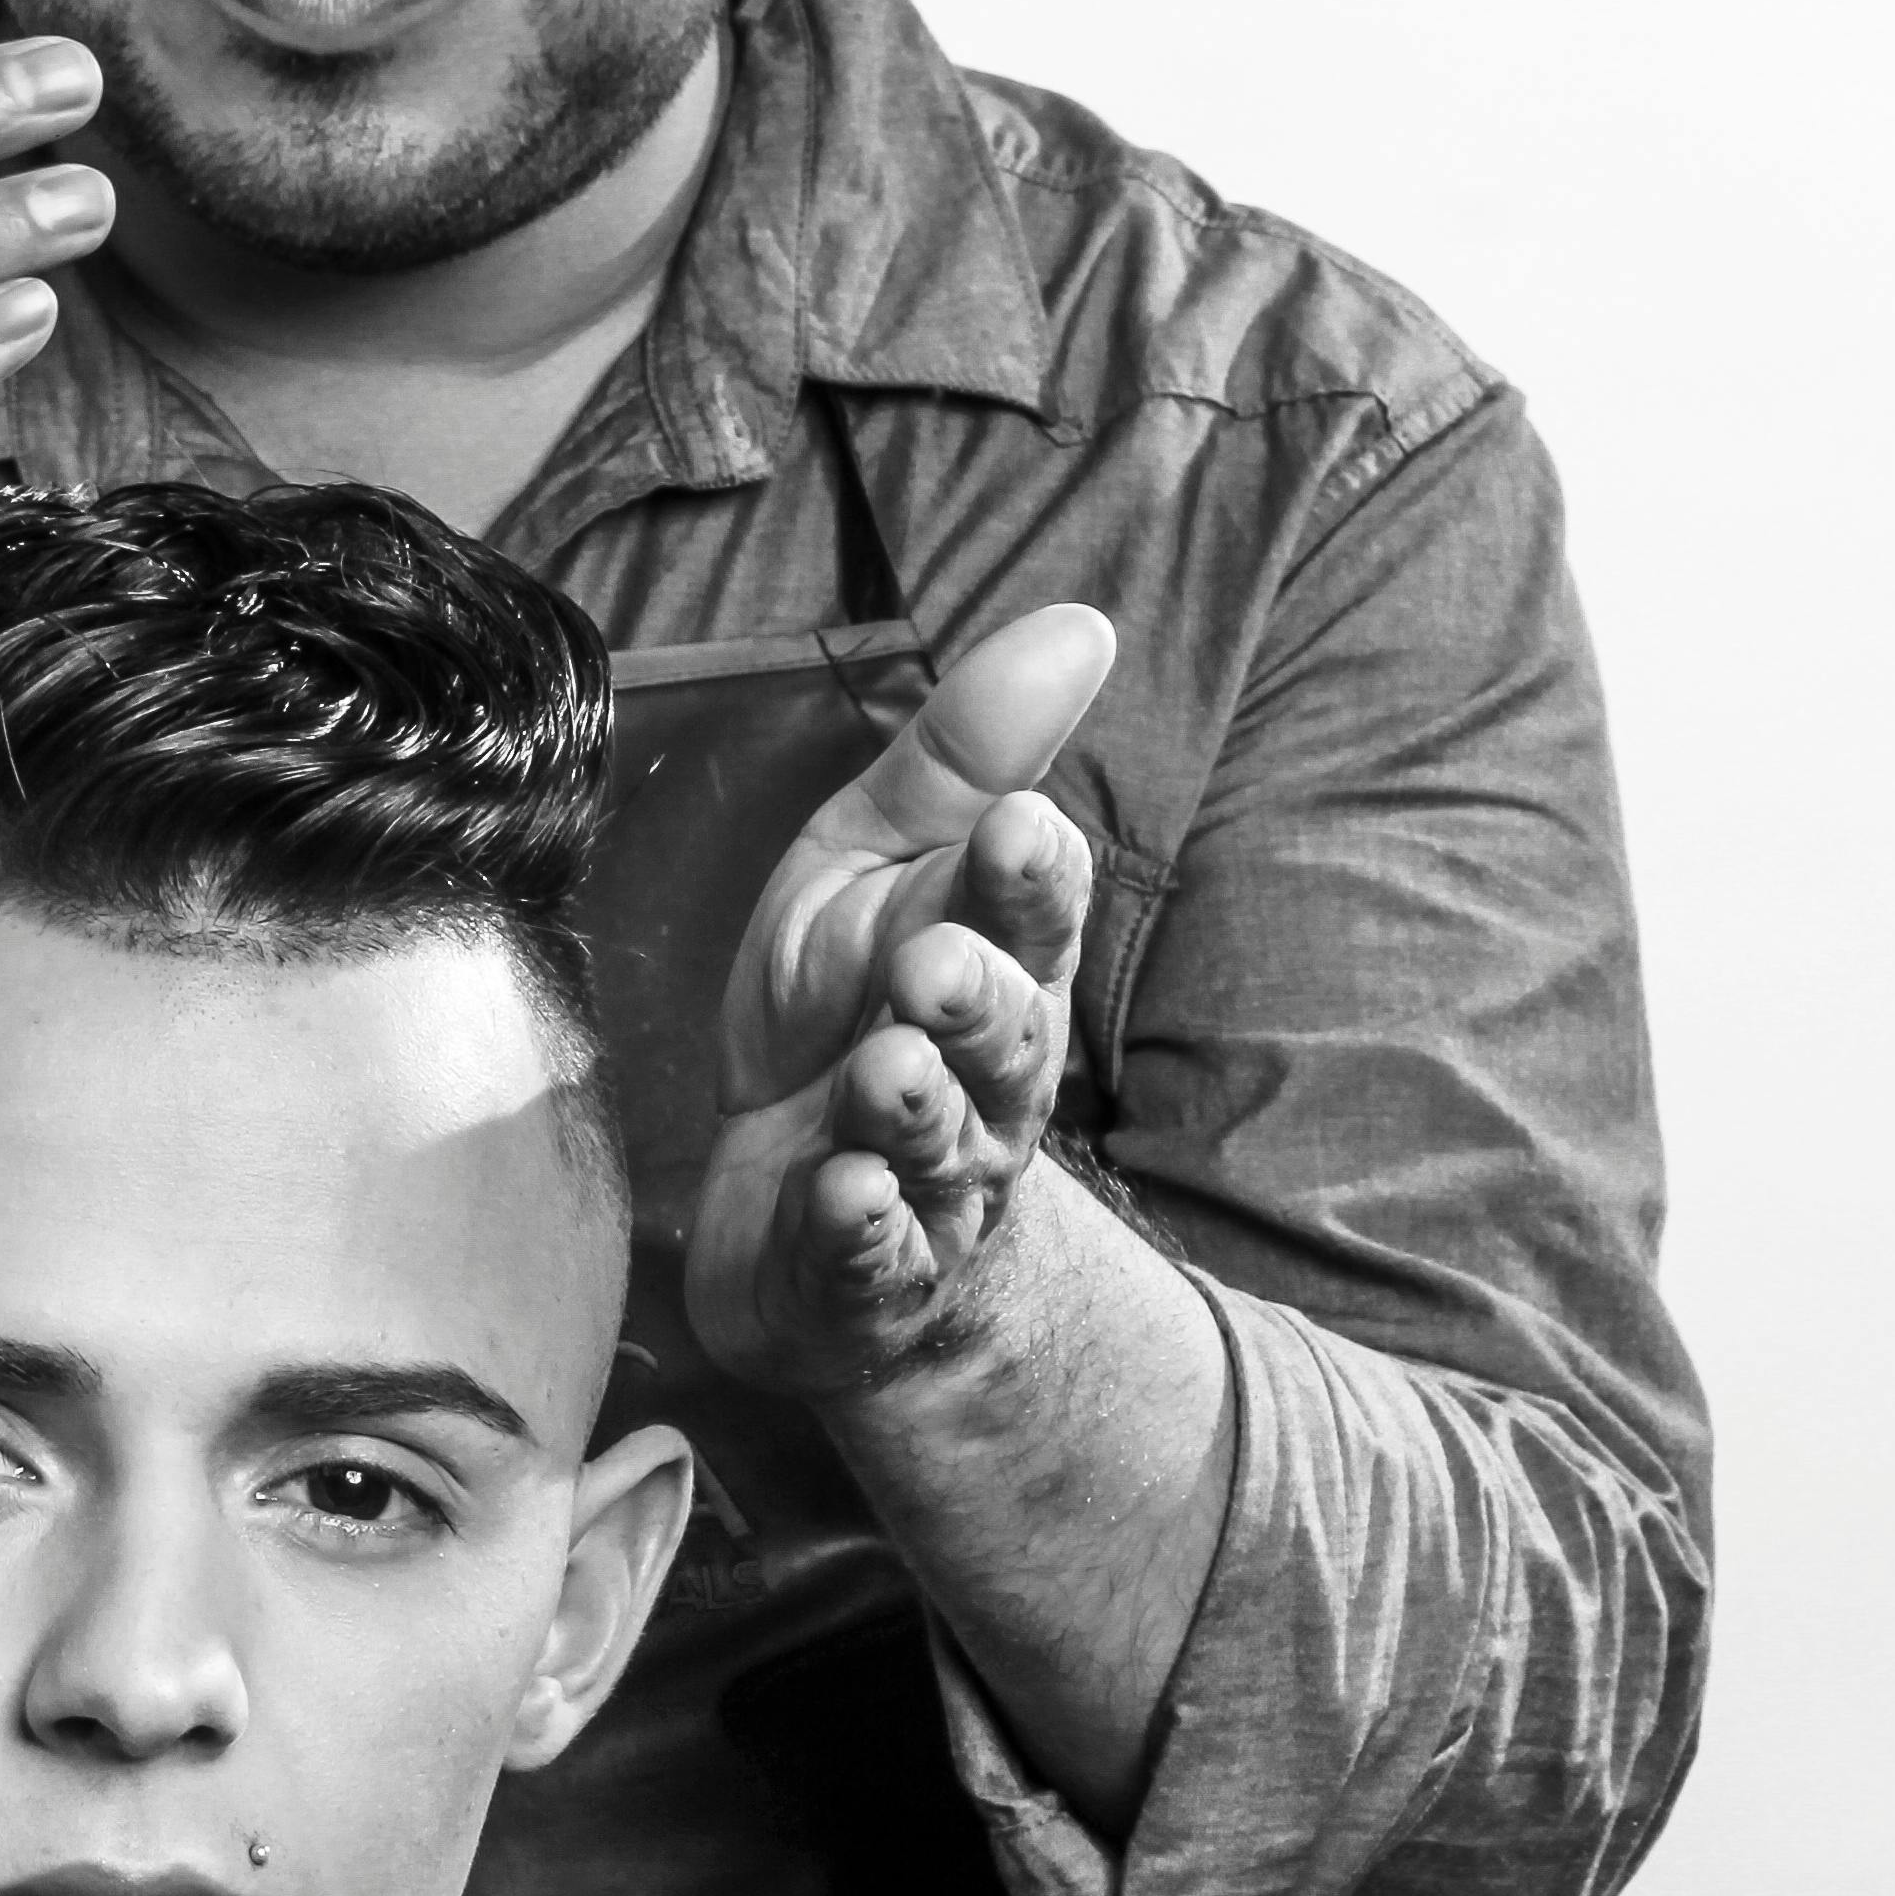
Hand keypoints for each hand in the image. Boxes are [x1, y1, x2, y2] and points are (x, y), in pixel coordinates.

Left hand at [684, 606, 1115, 1395]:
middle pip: (1003, 1039)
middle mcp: (982, 1080)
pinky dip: (857, 1230)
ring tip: (885, 1072)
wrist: (811, 1213)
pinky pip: (868, 1256)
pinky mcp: (858, 1273)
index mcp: (994, 963)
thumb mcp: (878, 865)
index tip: (1012, 827)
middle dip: (976, 1000)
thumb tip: (1083, 622)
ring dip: (914, 1108)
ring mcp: (925, 1184)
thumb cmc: (848, 1013)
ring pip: (938, 1147)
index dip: (1026, 876)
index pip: (1031, 912)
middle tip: (934, 965)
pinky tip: (838, 1197)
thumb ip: (962, 757)